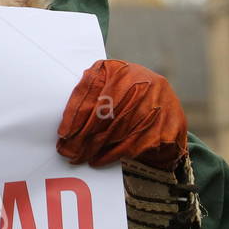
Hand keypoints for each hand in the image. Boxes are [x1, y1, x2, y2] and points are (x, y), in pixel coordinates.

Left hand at [56, 59, 186, 169]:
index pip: (91, 90)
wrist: (165, 104)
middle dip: (81, 136)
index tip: (63, 133)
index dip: (75, 114)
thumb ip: (88, 94)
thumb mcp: (106, 85)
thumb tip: (67, 123)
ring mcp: (155, 104)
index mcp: (119, 69)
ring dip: (93, 148)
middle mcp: (140, 82)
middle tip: (66, 151)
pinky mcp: (164, 127)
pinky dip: (111, 155)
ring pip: (115, 131)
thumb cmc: (125, 94)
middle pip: (103, 113)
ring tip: (78, 157)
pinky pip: (131, 145)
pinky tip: (97, 160)